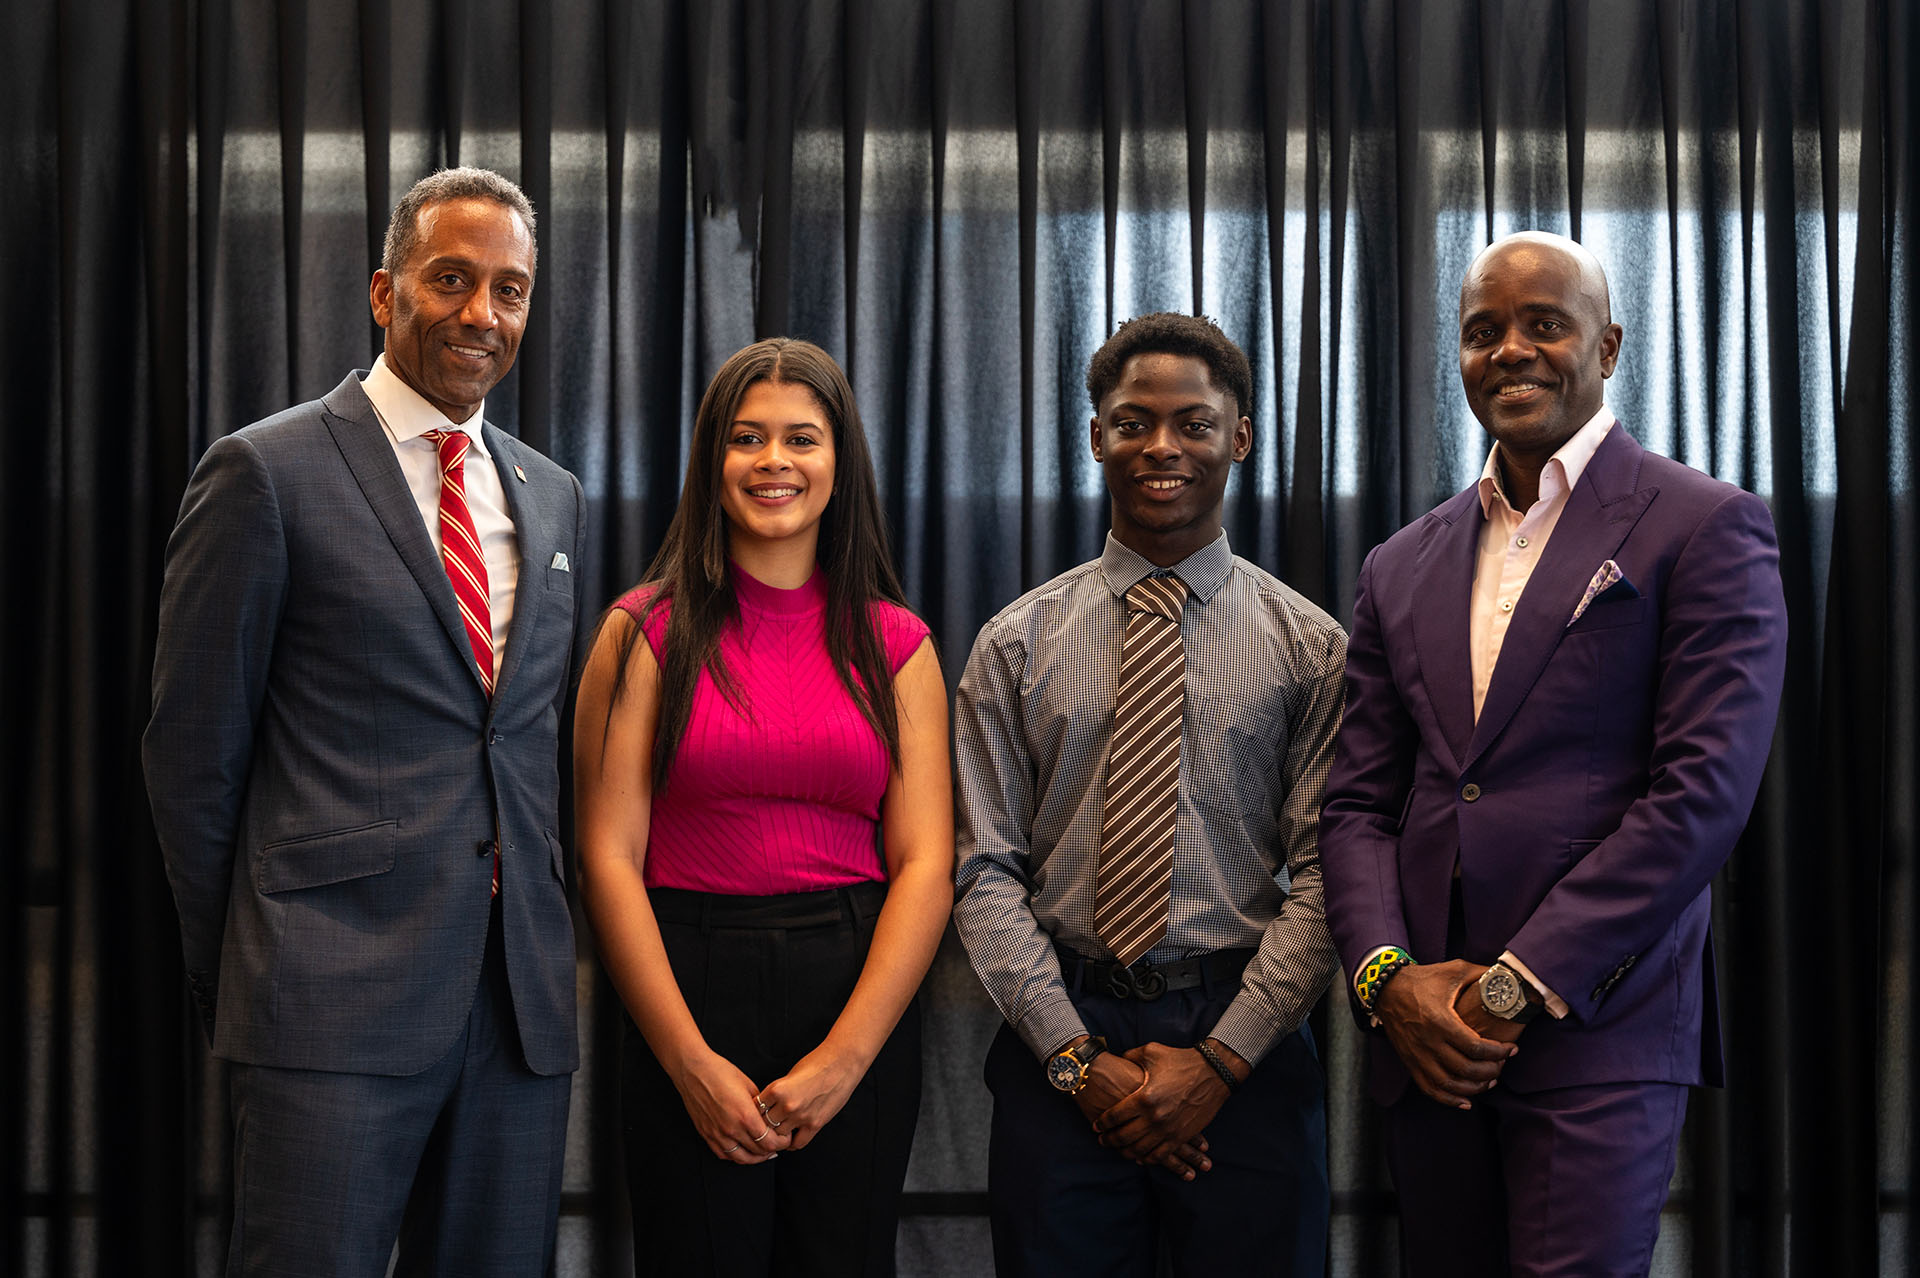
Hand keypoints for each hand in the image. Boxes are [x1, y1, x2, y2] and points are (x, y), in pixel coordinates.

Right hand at [672, 1047, 793, 1163]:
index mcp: (745, 1116)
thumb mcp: (749, 1086)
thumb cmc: (721, 1072)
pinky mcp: (706, 1135)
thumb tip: (768, 1116)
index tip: (785, 1138)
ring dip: (755, 1158)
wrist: (694, 1071)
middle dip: (772, 1150)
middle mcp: (731, 1129)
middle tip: (777, 1144)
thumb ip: (760, 1105)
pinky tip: (743, 1151)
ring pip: (741, 1158)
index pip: (769, 1142)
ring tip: (763, 1152)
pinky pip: (724, 1154)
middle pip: (757, 1152)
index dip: (781, 1143)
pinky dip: (736, 1156)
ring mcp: (717, 1134)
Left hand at [756, 1043, 865, 1150]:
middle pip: (765, 1125)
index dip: (755, 1112)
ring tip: (778, 1132)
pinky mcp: (815, 1124)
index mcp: (777, 1089)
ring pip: (779, 1136)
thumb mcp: (790, 1074)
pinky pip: (798, 1143)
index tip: (757, 1114)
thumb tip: (769, 1105)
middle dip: (764, 1126)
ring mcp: (801, 1116)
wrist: (842, 1063)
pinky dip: (792, 1143)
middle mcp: (787, 1105)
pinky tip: (791, 1138)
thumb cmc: (817, 1063)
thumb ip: (779, 1091)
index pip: (756, 1109)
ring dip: (778, 1135)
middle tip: (765, 1127)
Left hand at [1069, 1047, 1211, 1179]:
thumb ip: (1130, 1057)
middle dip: (1110, 1140)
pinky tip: (1141, 1157)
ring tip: (1118, 1149)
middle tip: (1102, 1140)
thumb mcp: (1151, 1052)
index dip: (1102, 1123)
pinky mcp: (1181, 1136)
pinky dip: (1148, 1158)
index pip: (1115, 1116)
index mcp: (1143, 1097)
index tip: (1096, 1125)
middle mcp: (1154, 1117)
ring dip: (1126, 1152)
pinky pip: (1160, 1155)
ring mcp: (1168, 1129)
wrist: (1213, 1072)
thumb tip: (1119, 1060)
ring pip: (1140, 1149)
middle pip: (1124, 1136)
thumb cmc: (1181, 1060)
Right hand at [1373, 960, 1516, 1109]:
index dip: (1499, 1052)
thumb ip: (1482, 974)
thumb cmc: (1423, 979)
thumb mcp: (1454, 970)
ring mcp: (1417, 1055)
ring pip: (1449, 1084)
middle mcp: (1428, 1041)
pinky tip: (1466, 1101)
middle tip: (1502, 1065)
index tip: (1512, 1049)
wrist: (1387, 988)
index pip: (1476, 1046)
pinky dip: (1449, 1100)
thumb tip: (1509, 977)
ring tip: (1489, 1082)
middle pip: (1466, 1069)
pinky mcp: (1410, 1062)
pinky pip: (1430, 1088)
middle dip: (1491, 1071)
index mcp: (1440, 1020)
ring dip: (1474, 1088)